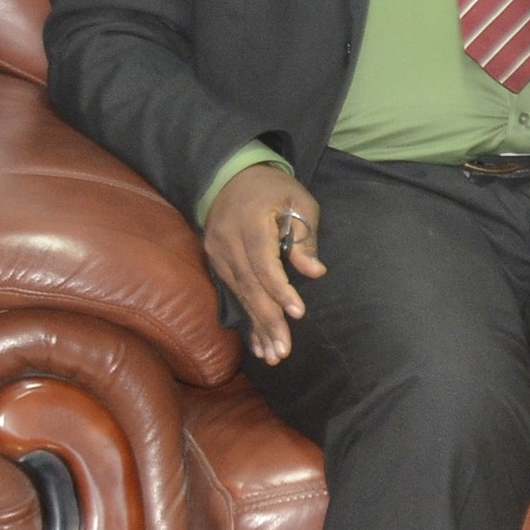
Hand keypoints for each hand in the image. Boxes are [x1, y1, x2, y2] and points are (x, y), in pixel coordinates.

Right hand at [203, 164, 324, 365]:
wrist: (229, 175)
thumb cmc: (274, 188)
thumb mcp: (298, 200)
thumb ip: (304, 236)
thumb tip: (314, 272)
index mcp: (250, 222)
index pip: (263, 262)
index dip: (280, 289)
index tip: (298, 312)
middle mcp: (227, 241)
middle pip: (249, 285)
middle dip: (268, 320)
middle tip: (283, 350)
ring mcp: (216, 253)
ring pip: (239, 294)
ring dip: (257, 325)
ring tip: (274, 354)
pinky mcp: (215, 261)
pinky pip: (232, 293)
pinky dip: (246, 317)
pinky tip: (256, 343)